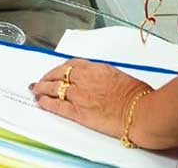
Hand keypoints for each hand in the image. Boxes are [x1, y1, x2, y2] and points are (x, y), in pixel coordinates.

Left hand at [31, 59, 153, 141]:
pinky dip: (47, 103)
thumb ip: (105, 78)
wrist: (141, 112)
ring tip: (36, 90)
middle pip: (59, 75)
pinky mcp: (79, 112)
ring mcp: (80, 95)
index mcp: (97, 69)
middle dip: (47, 77)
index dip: (61, 69)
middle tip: (41, 81)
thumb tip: (101, 83)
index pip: (72, 65)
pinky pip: (57, 106)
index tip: (57, 71)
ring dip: (42, 89)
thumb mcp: (120, 77)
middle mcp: (85, 79)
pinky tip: (41, 102)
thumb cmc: (139, 96)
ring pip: (54, 88)